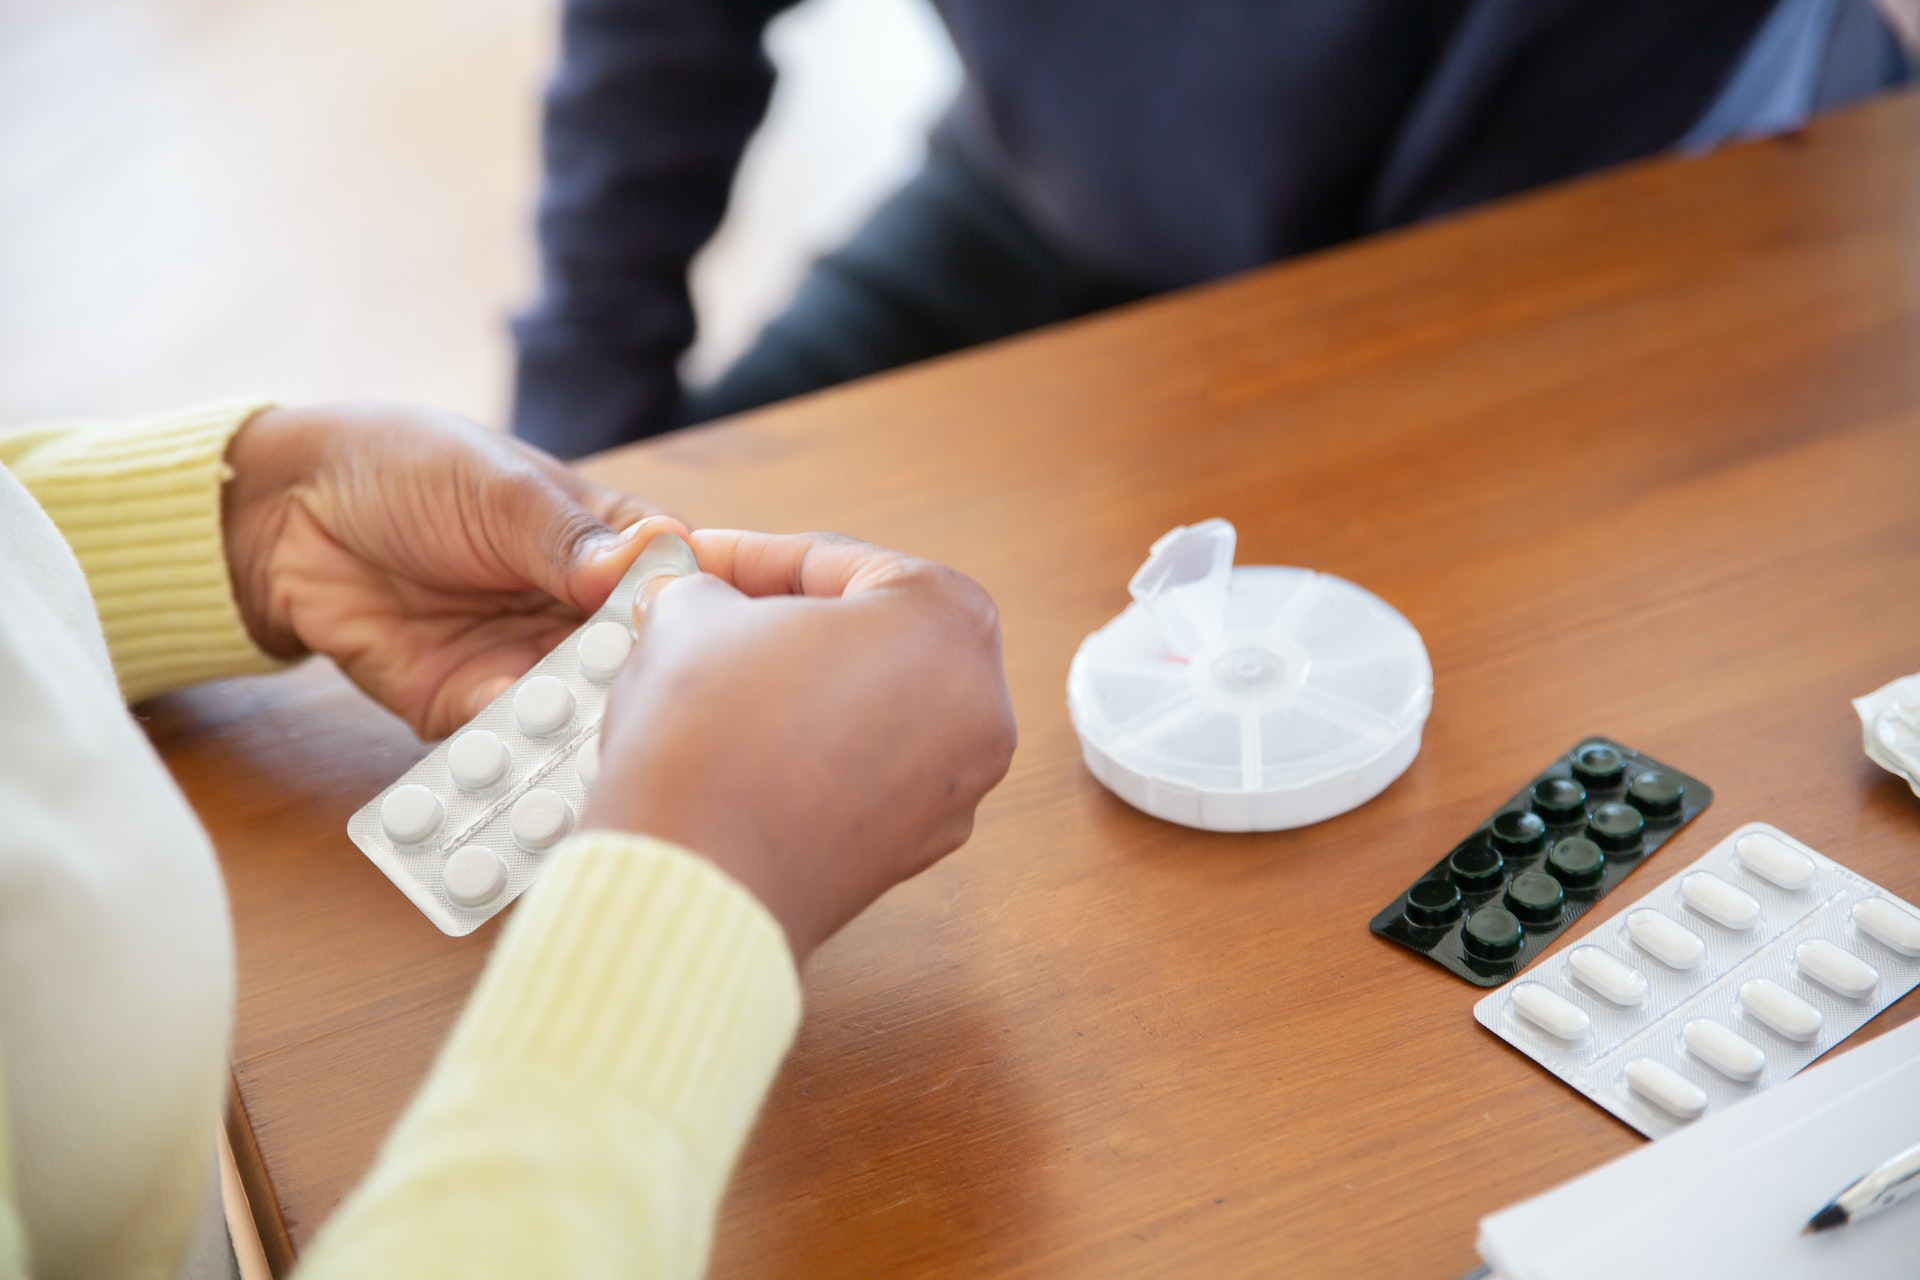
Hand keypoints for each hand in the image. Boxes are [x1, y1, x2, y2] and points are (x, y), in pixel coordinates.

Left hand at [221, 403, 680, 736]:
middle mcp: (582, 614)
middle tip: (664, 711)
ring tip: (601, 744)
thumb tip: (641, 566)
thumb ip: (568, 540)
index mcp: (609, 546)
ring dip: (589, 729)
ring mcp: (530, 665)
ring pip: (582, 712)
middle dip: (650, 689)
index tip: (720, 637)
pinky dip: (519, 749)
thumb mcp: (497, 489)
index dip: (704, 613)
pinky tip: (527, 747)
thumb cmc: (407, 469)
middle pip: (640, 664)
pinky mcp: (469, 708)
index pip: (680, 583)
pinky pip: (507, 741)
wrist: (288, 513)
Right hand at [582, 531, 1017, 963]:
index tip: (693, 561)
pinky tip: (739, 751)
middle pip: (866, 636)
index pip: (834, 562)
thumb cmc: (710, 733)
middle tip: (707, 617)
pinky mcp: (913, 850)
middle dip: (780, 624)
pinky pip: (860, 776)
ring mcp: (955, 787)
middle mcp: (980, 705)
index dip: (744, 556)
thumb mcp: (692, 613)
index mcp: (951, 619)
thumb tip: (699, 601)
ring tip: (712, 682)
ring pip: (866, 710)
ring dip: (794, 690)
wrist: (694, 879)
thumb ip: (707, 589)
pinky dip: (808, 756)